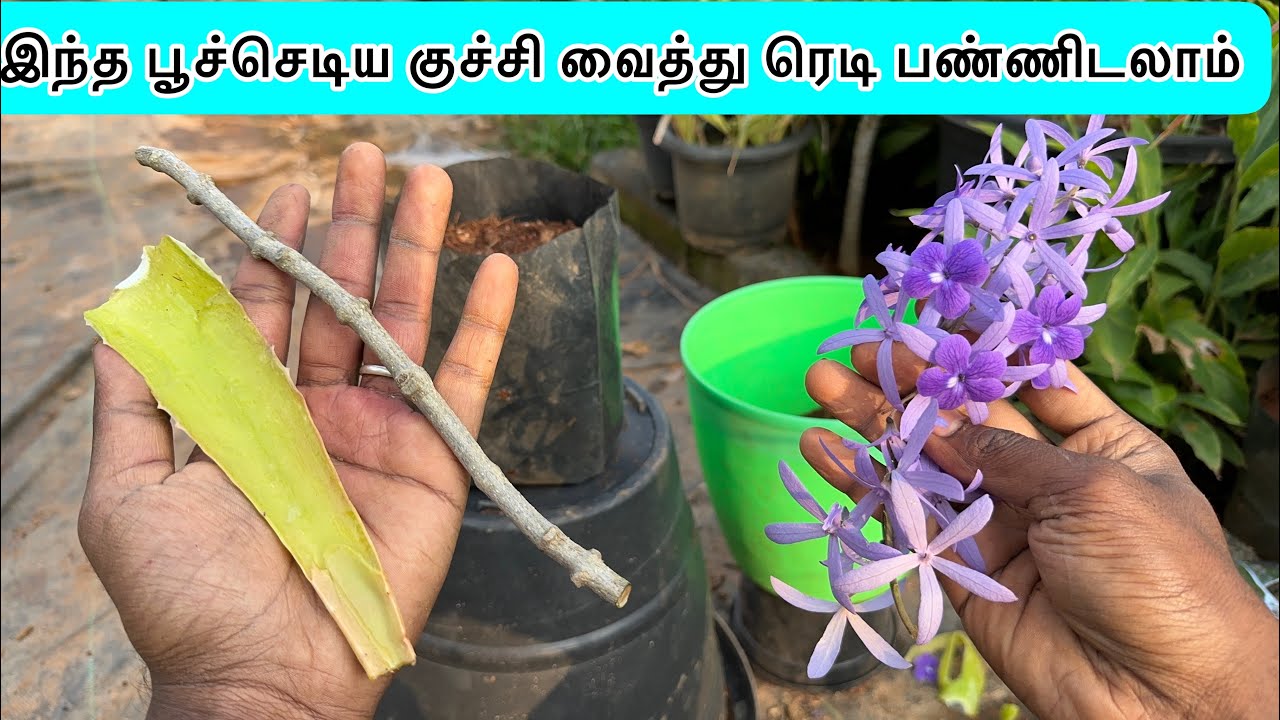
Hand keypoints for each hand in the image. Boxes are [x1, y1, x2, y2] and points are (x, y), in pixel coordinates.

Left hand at [79, 143, 517, 719]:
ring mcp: (379, 432)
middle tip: (367, 157)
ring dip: (418, 252)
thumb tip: (124, 314)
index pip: (266, 307)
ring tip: (432, 183)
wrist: (265, 677)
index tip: (290, 186)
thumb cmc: (188, 598)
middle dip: (352, 226)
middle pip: (338, 298)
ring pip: (403, 322)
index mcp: (248, 410)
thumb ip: (133, 402)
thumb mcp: (128, 495)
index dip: (276, 245)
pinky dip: (486, 328)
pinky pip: (466, 383)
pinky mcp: (435, 461)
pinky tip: (504, 272)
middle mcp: (316, 410)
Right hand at [803, 345, 1278, 719]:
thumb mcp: (1093, 489)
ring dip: (871, 425)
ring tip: (818, 384)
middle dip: (908, 384)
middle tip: (852, 351)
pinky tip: (823, 452)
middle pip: (963, 421)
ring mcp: (999, 529)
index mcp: (1101, 447)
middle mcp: (1044, 482)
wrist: (1162, 697)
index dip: (977, 356)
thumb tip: (941, 428)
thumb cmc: (1160, 577)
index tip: (925, 322)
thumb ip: (1007, 455)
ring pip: (923, 466)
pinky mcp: (962, 575)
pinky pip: (906, 524)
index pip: (1030, 385)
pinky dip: (863, 489)